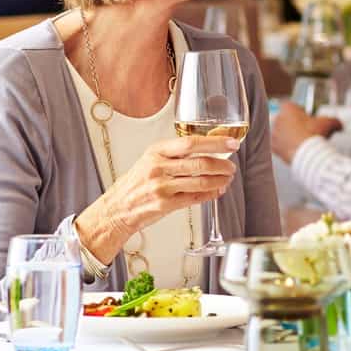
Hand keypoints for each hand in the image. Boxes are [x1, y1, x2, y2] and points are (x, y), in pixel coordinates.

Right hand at [75, 135, 240, 262]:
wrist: (118, 207)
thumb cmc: (137, 182)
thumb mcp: (151, 159)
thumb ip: (176, 154)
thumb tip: (209, 148)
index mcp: (156, 151)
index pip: (190, 142)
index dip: (215, 142)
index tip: (231, 143)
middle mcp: (158, 168)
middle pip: (199, 163)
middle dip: (222, 164)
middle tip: (232, 166)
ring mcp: (161, 187)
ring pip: (200, 181)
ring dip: (219, 180)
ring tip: (227, 178)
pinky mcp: (165, 205)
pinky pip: (195, 198)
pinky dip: (211, 194)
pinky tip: (217, 190)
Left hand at [270, 101, 340, 162]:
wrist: (305, 153)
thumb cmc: (313, 135)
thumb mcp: (328, 123)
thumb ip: (335, 121)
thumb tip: (339, 125)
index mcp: (288, 108)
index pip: (292, 106)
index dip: (301, 112)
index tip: (308, 118)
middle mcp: (278, 119)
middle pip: (286, 119)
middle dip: (295, 124)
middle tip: (306, 131)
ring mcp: (274, 133)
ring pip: (282, 132)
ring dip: (289, 136)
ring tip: (301, 142)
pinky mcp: (273, 147)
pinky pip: (279, 146)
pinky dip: (286, 148)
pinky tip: (296, 150)